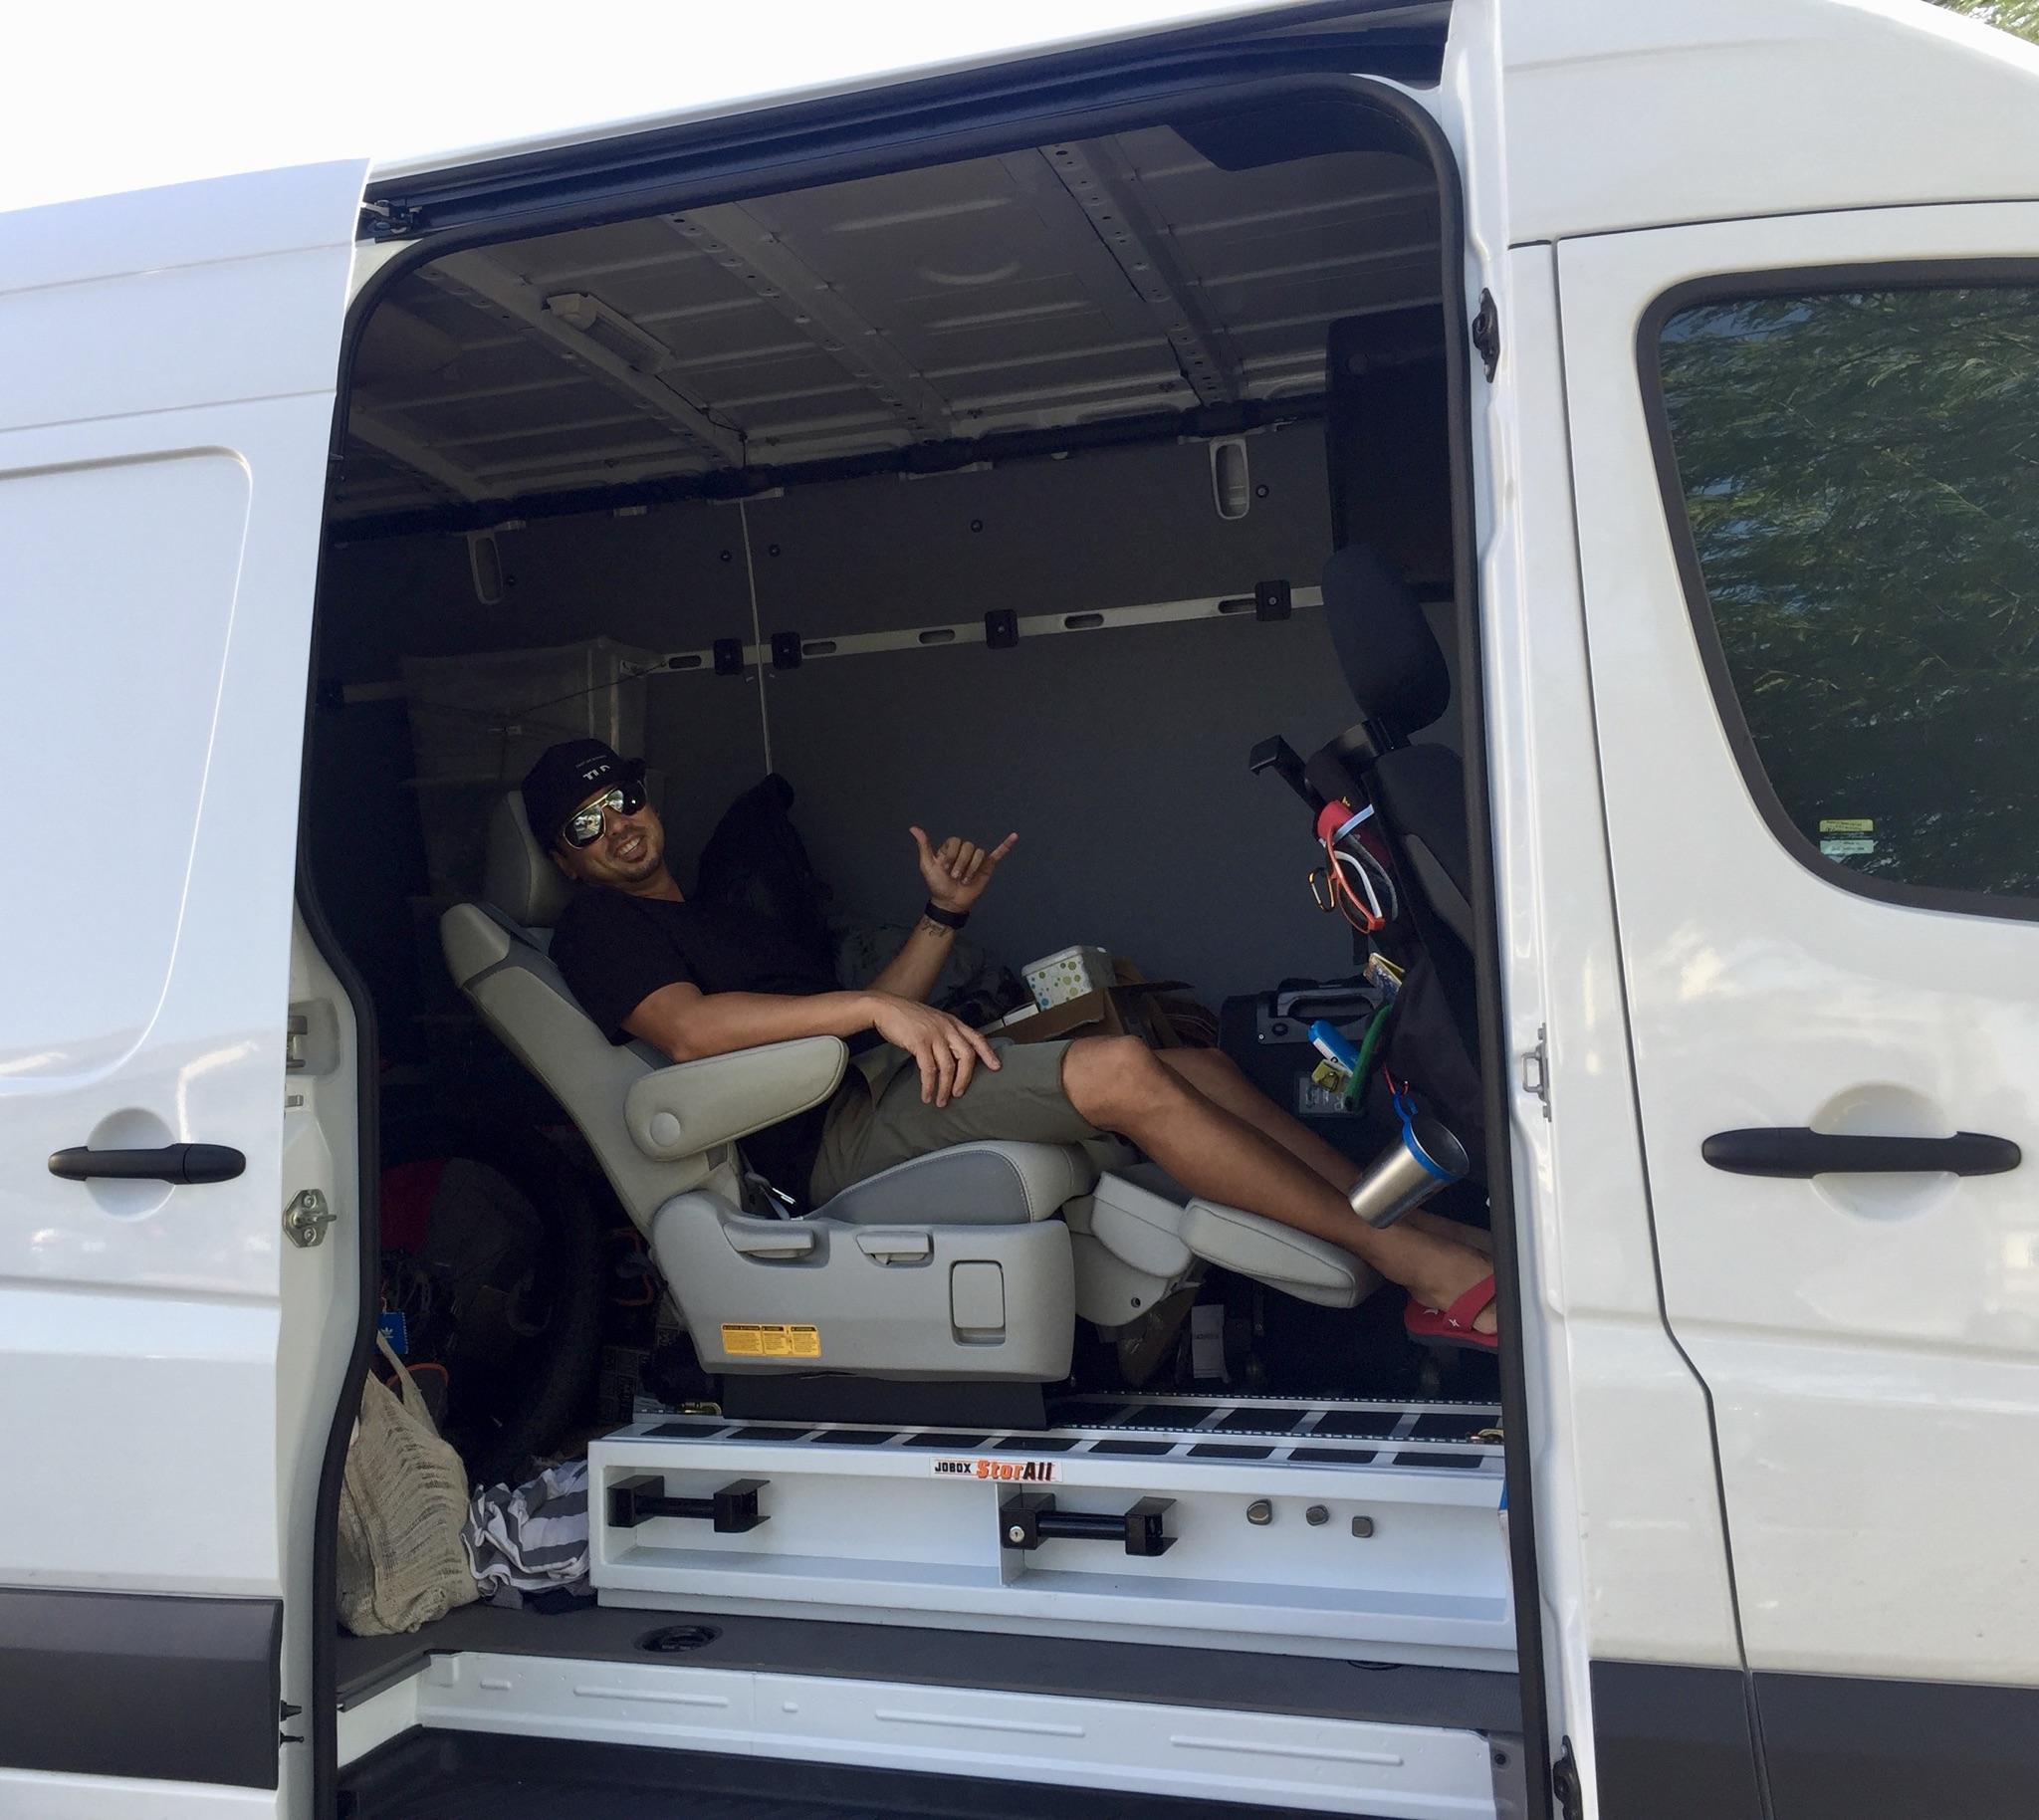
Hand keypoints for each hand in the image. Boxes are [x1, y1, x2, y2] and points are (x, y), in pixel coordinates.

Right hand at [866, 992, 1001, 1107]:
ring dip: (945, 1088)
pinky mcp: (919, 1042)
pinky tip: (927, 1095)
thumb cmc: (908, 1016)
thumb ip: (946, 1034)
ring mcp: (934, 1035)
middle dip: (965, 1078)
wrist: (886, 1007)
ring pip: (948, 1067)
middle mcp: (947, 1028)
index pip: (977, 1038)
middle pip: (966, 1056)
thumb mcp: (934, 1020)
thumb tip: (954, 1056)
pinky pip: (929, 1069)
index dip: (988, 1053)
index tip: (996, 1067)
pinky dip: (929, 1085)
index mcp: (952, 1023)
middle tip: (959, 1094)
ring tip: (941, 1101)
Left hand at [910, 826, 1017, 913]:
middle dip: (961, 864)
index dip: (951, 855)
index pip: (955, 842)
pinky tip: (1014, 836)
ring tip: (965, 880)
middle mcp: (964, 851)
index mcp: (951, 848)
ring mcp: (977, 858)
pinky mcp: (987, 866)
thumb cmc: (937, 884)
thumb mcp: (927, 865)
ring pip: (979, 853)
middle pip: (968, 847)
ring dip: (971, 869)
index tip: (945, 868)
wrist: (949, 902)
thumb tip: (913, 828)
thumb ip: (924, 846)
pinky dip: (1006, 845)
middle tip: (955, 877)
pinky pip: (998, 853)